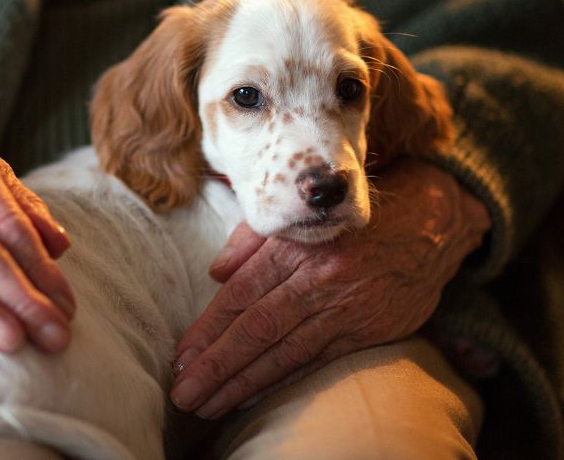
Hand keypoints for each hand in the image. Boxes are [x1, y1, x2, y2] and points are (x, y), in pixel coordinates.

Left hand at [170, 160, 489, 417]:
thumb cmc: (356, 213)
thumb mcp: (303, 212)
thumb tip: (215, 273)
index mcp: (298, 246)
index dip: (209, 328)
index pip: (242, 294)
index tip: (182, 356)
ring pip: (286, 353)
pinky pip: (319, 362)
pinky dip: (285, 382)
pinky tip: (255, 398)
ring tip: (209, 404)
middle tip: (184, 393)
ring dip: (243, 383)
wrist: (435, 219)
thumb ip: (254, 240)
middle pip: (258, 329)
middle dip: (217, 366)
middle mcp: (320, 279)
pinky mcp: (370, 330)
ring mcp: (347, 308)